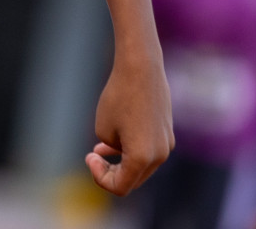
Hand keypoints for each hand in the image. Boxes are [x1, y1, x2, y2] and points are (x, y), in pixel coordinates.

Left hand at [86, 54, 173, 194]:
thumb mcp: (103, 128)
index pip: (120, 186)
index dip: (100, 177)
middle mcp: (160, 155)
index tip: (89, 156)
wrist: (141, 69)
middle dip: (110, 173)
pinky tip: (113, 141)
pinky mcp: (167, 132)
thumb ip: (110, 149)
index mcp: (143, 158)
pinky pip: (148, 150)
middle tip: (92, 157)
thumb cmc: (118, 97)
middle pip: (132, 179)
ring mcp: (166, 144)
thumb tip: (120, 153)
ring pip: (140, 165)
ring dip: (120, 162)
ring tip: (99, 150)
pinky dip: (130, 150)